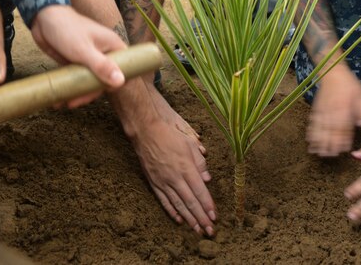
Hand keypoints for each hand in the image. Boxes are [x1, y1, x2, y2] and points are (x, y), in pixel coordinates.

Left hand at [31, 4, 125, 105]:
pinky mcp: (76, 61)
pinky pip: (77, 78)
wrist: (43, 17)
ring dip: (78, 94)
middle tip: (73, 103)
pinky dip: (70, 88)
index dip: (116, 84)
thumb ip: (102, 66)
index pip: (124, 70)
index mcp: (113, 46)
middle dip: (89, 94)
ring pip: (89, 81)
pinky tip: (59, 98)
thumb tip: (121, 82)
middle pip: (104, 80)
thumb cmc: (66, 29)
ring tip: (62, 103)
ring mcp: (89, 58)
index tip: (101, 94)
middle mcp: (104, 53)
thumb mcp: (83, 50)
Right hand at [129, 96, 216, 235]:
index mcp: (186, 168)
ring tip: (197, 230)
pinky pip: (163, 200)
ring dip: (189, 219)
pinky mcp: (153, 182)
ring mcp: (163, 181)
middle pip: (190, 202)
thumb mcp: (189, 144)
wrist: (145, 130)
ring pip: (178, 204)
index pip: (200, 191)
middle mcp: (174, 178)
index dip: (208, 206)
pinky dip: (171, 211)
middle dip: (201, 218)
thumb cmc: (169, 134)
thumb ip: (199, 163)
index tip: (215, 217)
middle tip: (209, 231)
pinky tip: (179, 219)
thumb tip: (208, 179)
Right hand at [307, 65, 360, 155]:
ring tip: (317, 152)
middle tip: (328, 156)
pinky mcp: (317, 108)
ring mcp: (323, 110)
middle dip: (329, 144)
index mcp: (345, 109)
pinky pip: (313, 122)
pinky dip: (311, 132)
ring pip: (320, 128)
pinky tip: (310, 140)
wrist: (332, 71)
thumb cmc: (349, 84)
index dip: (342, 139)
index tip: (342, 150)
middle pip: (330, 130)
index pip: (344, 127)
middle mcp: (333, 111)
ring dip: (318, 141)